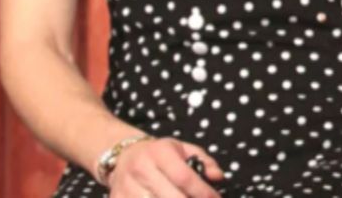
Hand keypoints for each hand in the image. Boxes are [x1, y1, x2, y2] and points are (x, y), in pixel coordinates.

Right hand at [107, 137, 223, 197]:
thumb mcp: (183, 149)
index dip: (202, 192)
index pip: (183, 177)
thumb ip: (204, 161)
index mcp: (159, 153)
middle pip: (171, 197)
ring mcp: (126, 188)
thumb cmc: (159, 154)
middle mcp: (141, 170)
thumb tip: (218, 177)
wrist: (123, 156)